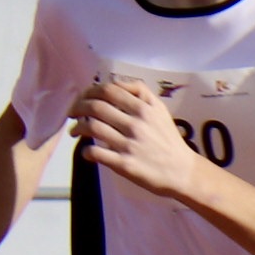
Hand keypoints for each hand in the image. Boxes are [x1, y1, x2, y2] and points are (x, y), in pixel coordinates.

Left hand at [67, 76, 203, 197]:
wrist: (181, 171)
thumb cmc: (168, 139)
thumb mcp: (160, 110)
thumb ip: (140, 92)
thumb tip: (115, 83)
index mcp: (144, 109)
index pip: (109, 91)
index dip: (90, 91)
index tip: (83, 97)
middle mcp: (135, 125)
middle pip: (96, 107)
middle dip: (78, 108)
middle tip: (73, 113)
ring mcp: (129, 145)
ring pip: (92, 128)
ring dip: (77, 128)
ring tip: (74, 131)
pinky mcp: (124, 164)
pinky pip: (95, 153)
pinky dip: (86, 151)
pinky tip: (87, 151)